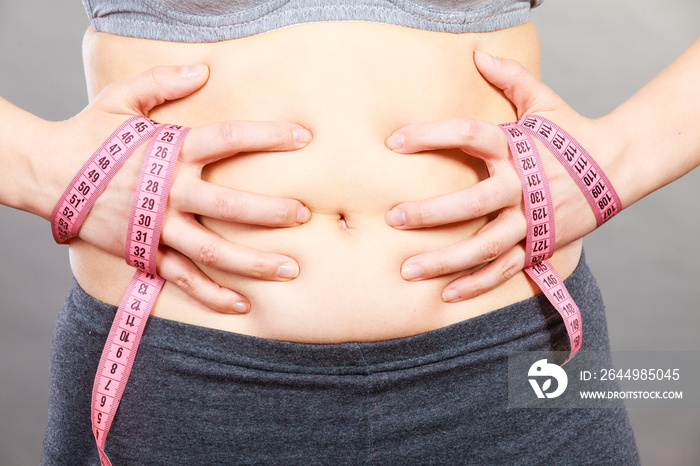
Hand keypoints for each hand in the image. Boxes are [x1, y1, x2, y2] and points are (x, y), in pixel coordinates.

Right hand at [39, 65, 311, 312]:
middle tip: (303, 215)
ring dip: (253, 262)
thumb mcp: (122, 99)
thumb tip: (202, 70)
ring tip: (290, 269)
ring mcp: (157, 226)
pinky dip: (211, 294)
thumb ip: (162, 82)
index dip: (268, 137)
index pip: (229, 139)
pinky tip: (242, 305)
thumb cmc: (90, 134)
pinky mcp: (145, 251)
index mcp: (170, 150)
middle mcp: (168, 190)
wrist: (45, 173)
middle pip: (229, 204)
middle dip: (270, 211)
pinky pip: (182, 278)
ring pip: (212, 250)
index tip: (304, 138)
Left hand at [384, 51, 614, 301]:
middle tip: (393, 218)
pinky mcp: (540, 245)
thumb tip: (480, 54)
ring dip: (446, 260)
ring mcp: (532, 221)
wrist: (617, 167)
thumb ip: (512, 79)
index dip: (431, 135)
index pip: (469, 134)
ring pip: (485, 245)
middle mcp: (523, 187)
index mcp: (517, 148)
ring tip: (408, 269)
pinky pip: (505, 270)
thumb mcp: (543, 102)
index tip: (394, 142)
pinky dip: (478, 284)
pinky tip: (446, 294)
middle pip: (472, 202)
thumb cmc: (571, 134)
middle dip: (430, 213)